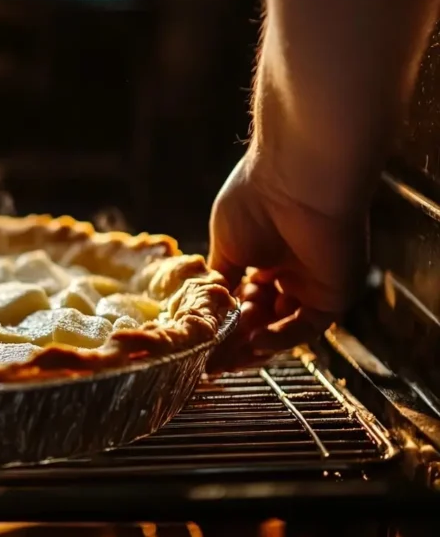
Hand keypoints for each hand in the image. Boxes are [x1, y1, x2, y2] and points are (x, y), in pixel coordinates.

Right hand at [205, 152, 366, 371]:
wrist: (296, 178)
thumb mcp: (226, 245)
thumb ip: (220, 279)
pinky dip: (281, 338)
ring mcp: (314, 283)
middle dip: (236, 341)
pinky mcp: (334, 293)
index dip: (224, 322)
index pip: (247, 300)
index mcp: (268, 256)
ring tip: (227, 355)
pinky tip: (255, 342)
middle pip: (264, 319)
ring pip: (284, 328)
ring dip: (255, 344)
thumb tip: (207, 308)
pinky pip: (307, 327)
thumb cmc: (255, 198)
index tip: (202, 340)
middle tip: (212, 359)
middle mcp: (293, 272)